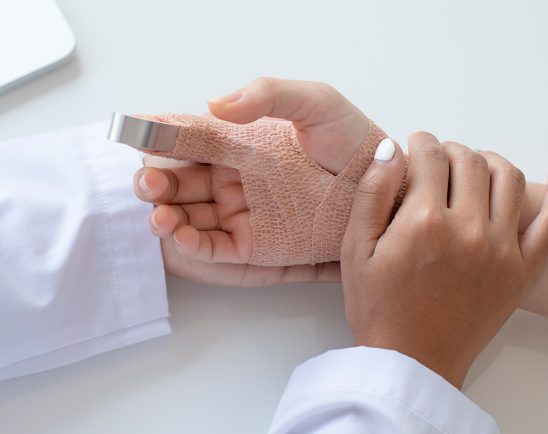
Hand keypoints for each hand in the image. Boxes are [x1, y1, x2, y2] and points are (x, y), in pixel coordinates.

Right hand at [134, 77, 368, 285]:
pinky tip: (181, 234)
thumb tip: (214, 104)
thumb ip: (267, 94)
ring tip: (159, 213)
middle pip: (181, 180)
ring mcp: (244, 212)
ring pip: (190, 216)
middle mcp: (236, 178)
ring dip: (166, 216)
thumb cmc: (356, 141)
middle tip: (148, 181)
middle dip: (156, 182)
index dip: (159, 136)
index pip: (190, 137)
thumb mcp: (315, 102)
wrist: (388, 185)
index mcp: (242, 142)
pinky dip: (193, 244)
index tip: (132, 134)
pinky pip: (215, 248)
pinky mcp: (257, 245)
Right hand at [340, 132, 547, 387]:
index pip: (431, 155)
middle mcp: (469, 229)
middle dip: (449, 150)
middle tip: (436, 161)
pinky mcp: (522, 270)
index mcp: (424, 222)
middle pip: (469, 160)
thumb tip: (392, 149)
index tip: (413, 146)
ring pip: (507, 177)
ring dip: (489, 161)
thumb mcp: (355, 251)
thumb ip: (372, 194)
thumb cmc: (379, 308)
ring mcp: (502, 249)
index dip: (419, 143)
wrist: (413, 361)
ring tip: (472, 167)